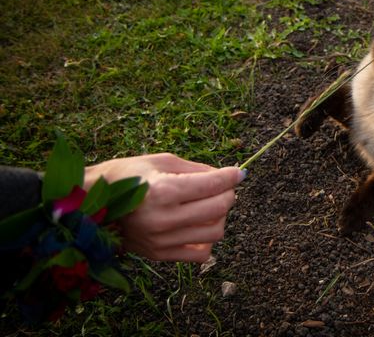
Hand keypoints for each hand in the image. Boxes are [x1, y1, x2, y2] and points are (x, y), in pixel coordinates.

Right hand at [84, 153, 243, 261]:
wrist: (90, 205)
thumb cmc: (125, 176)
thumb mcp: (161, 161)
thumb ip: (196, 169)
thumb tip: (225, 175)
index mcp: (163, 191)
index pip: (213, 185)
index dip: (231, 176)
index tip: (239, 172)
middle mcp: (164, 219)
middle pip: (219, 208)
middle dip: (228, 194)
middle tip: (222, 186)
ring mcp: (162, 240)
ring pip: (215, 232)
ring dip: (220, 216)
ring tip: (208, 205)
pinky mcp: (160, 255)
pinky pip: (201, 254)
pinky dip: (207, 239)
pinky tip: (198, 225)